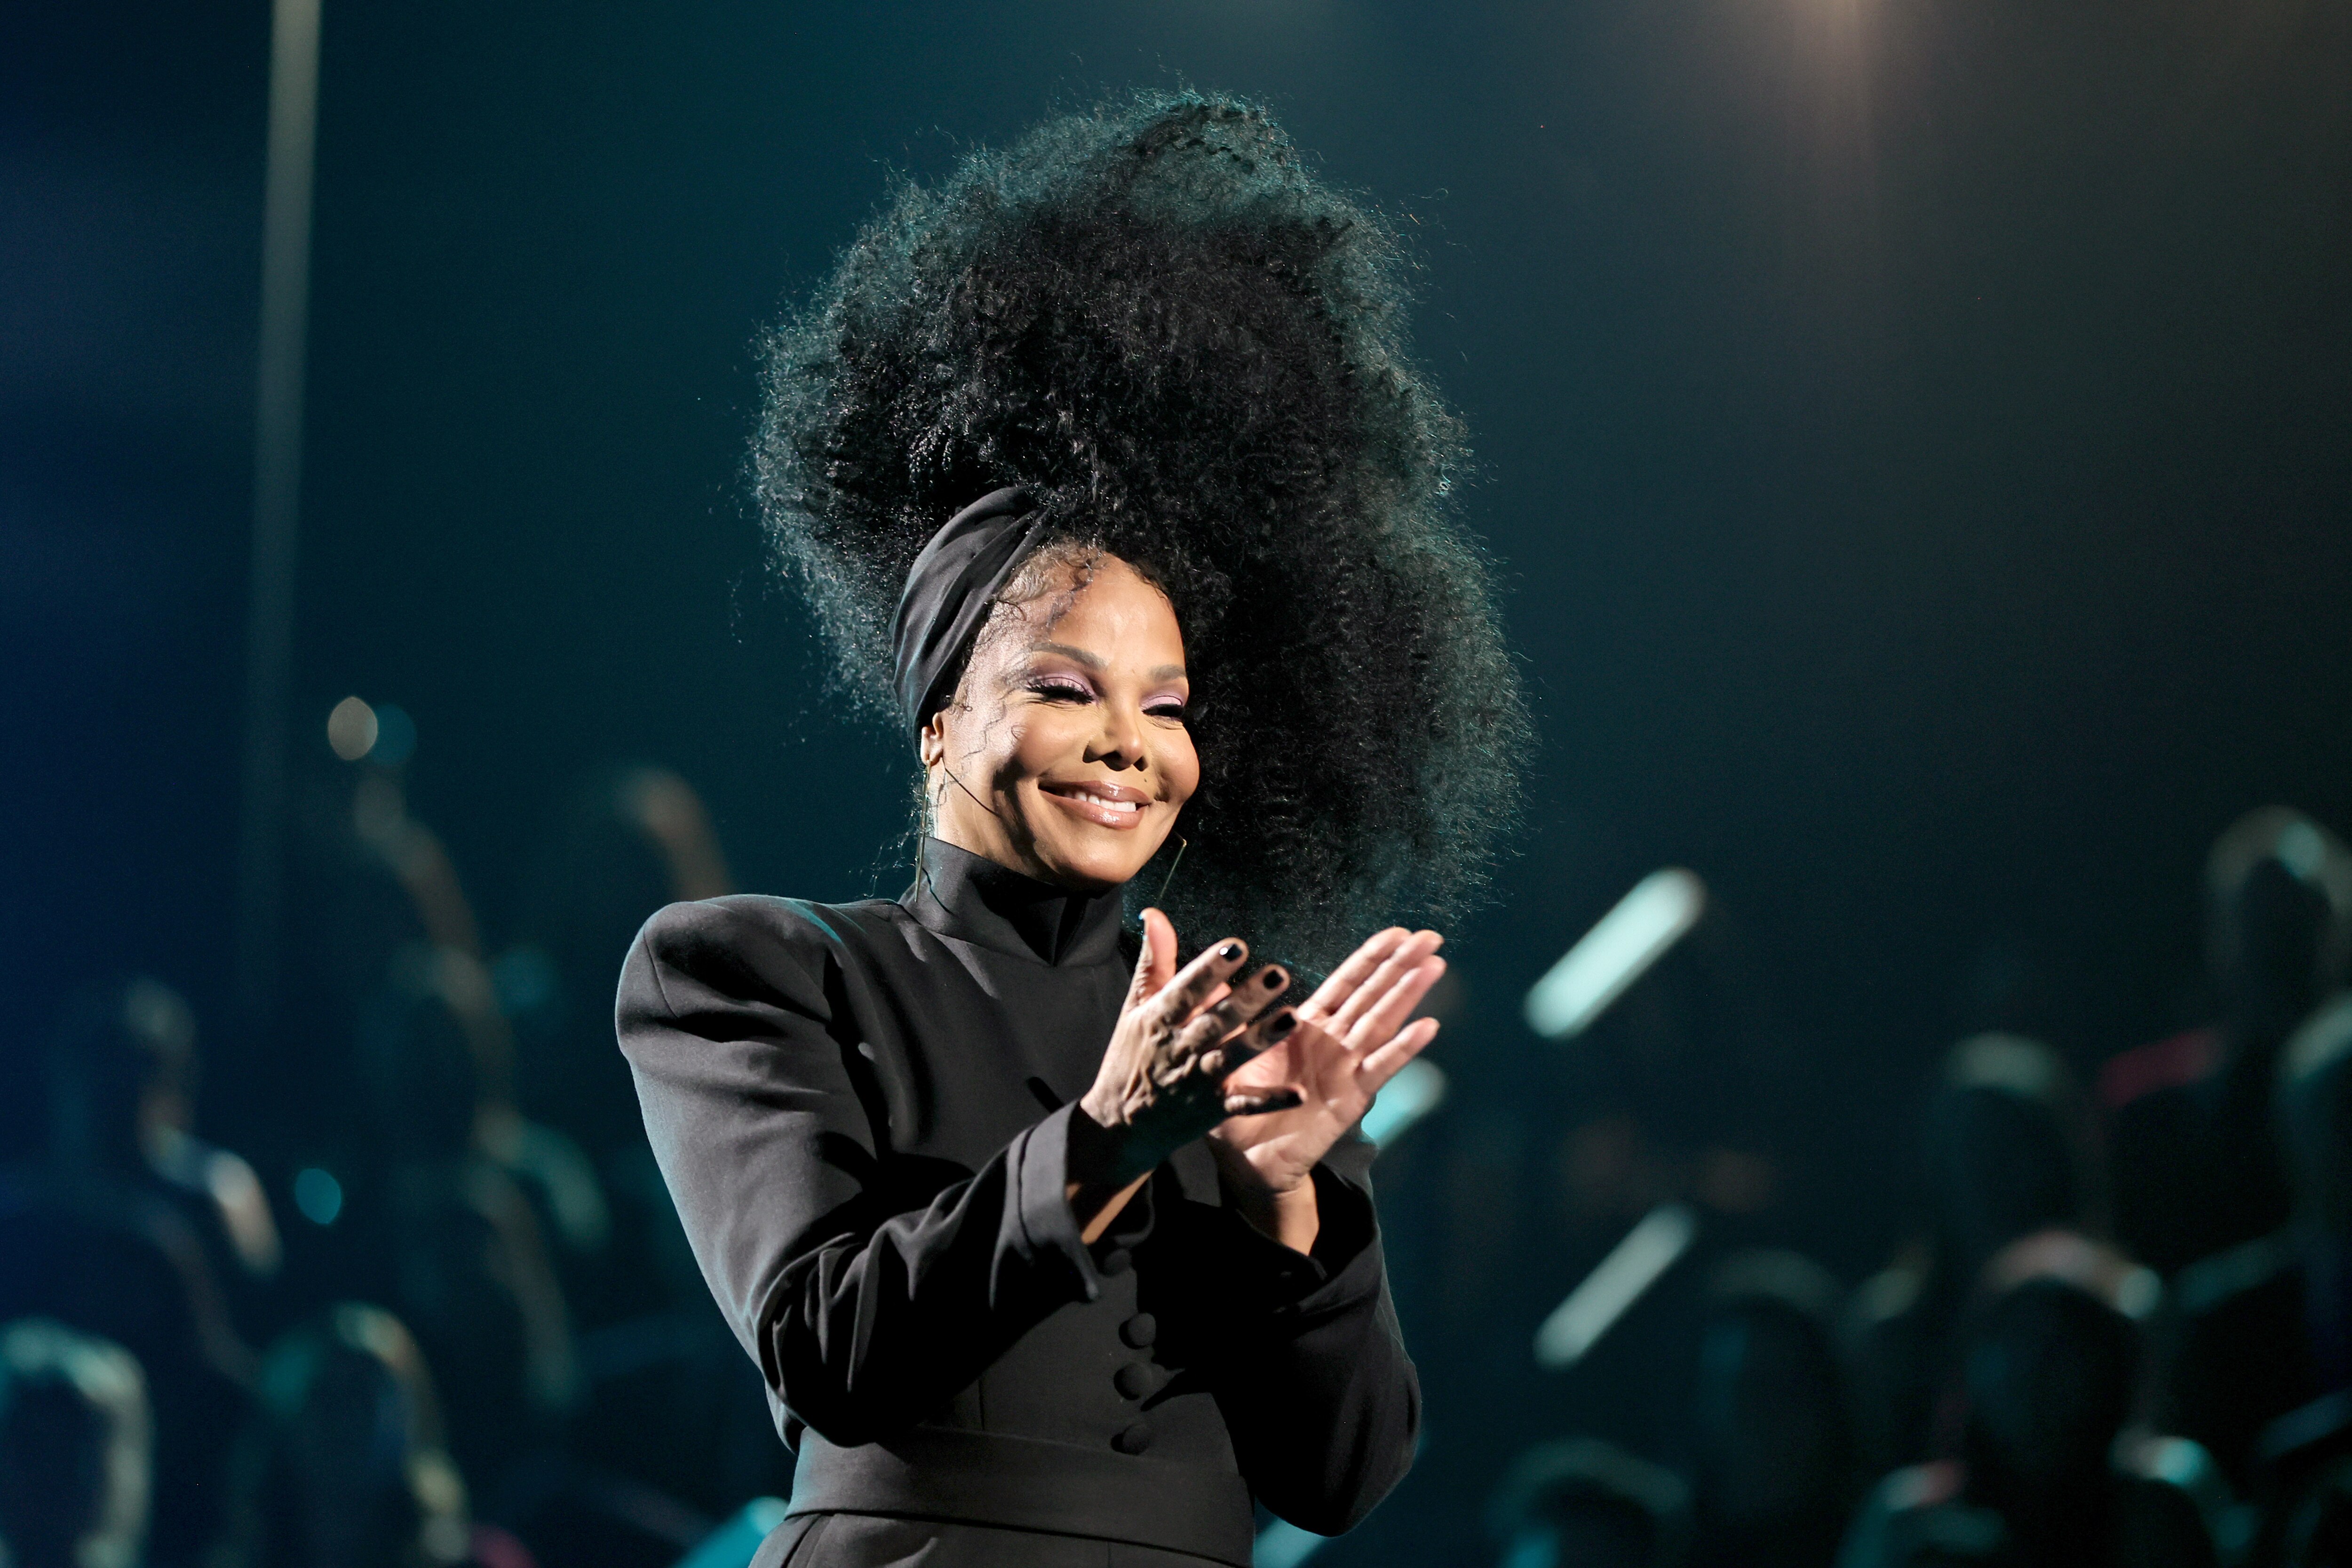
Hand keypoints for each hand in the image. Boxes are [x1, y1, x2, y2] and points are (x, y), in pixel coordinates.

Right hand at [1067, 909, 1297, 1234]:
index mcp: (1158, 1020)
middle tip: (1278, 974)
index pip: (1185, 990)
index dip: (1209, 968)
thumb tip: (1155, 914)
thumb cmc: (1131, 1056)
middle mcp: (1179, 1049)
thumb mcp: (1136, 1007)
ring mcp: (1197, 1081)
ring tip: (1292, 1018)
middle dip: (1246, 998)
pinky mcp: (1213, 1110)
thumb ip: (1153, 960)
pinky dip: (1270, 1100)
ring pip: (1233, 1057)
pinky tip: (1298, 1093)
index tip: (1236, 947)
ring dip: (1262, 1039)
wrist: (1119, 1124)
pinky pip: (1244, 1105)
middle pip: (1216, 1021)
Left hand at [1207, 927, 1444, 1225]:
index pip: (1345, 983)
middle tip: (1431, 937)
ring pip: (1381, 1023)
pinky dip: (1403, 1048)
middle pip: (1372, 995)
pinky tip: (1427, 1027)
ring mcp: (1344, 1069)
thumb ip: (1225, 1014)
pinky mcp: (1349, 1099)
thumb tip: (1211, 976)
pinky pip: (1379, 1068)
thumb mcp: (1226, 1053)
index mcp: (1305, 1026)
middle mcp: (1332, 1043)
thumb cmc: (1235, 1107)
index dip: (1371, 957)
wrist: (1243, 1161)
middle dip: (1401, 965)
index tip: (1398, 932)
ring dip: (1407, 995)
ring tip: (1433, 966)